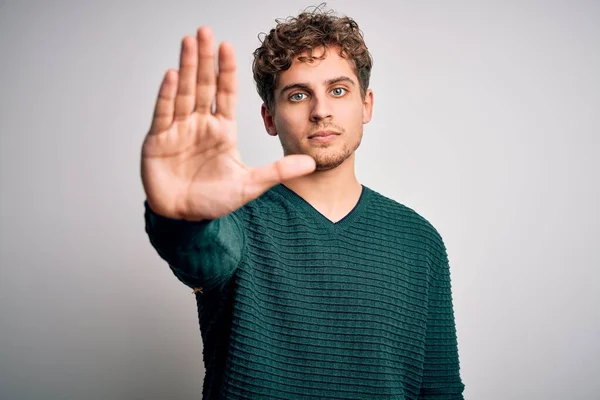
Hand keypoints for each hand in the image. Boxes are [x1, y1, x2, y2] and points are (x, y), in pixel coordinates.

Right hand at [140, 27, 314, 219]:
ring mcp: (178, 130)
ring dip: (186, 67)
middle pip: (203, 85)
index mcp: (222, 130)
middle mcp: (200, 124)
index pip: (225, 93)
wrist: (185, 218)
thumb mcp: (250, 184)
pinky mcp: (158, 140)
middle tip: (204, 31)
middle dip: (204, 58)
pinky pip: (163, 113)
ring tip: (189, 42)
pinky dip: (167, 95)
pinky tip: (172, 75)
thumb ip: (279, 171)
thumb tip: (311, 162)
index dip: (225, 70)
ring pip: (182, 92)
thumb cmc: (215, 201)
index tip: (229, 46)